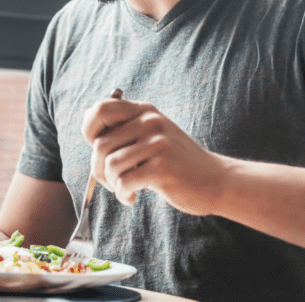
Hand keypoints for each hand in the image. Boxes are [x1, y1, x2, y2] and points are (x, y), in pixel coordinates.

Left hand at [81, 92, 225, 214]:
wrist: (215, 180)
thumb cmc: (176, 162)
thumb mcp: (153, 135)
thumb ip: (126, 129)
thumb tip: (89, 125)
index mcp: (144, 111)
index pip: (100, 109)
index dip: (89, 130)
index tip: (99, 151)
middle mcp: (150, 121)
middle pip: (100, 144)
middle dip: (98, 169)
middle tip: (112, 181)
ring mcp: (158, 143)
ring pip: (110, 164)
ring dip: (111, 184)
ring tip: (124, 189)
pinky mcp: (163, 167)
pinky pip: (124, 182)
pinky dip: (122, 194)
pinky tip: (132, 197)